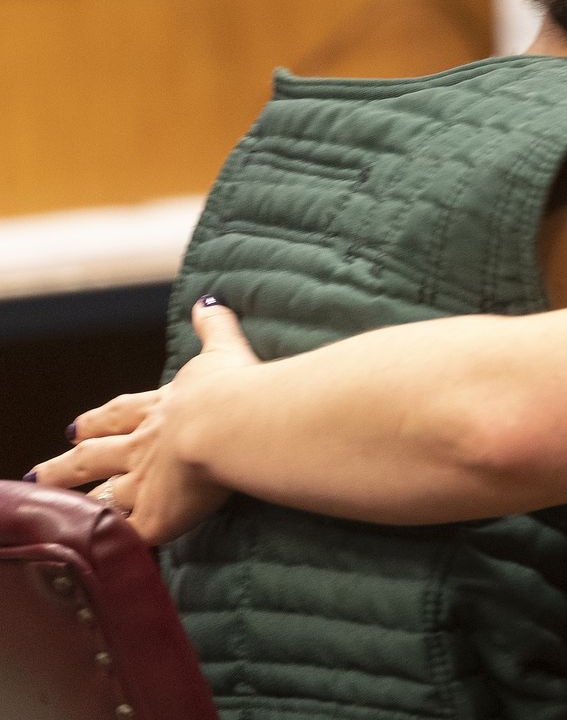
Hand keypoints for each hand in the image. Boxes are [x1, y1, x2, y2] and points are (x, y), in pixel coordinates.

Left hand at [28, 296, 261, 542]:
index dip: (97, 420)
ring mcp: (146, 485)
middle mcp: (143, 448)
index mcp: (159, 410)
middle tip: (36, 474)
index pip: (119, 415)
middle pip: (94, 458)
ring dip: (80, 508)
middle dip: (64, 467)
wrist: (232, 425)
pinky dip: (116, 548)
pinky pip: (130, 539)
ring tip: (59, 521)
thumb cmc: (234, 388)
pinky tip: (103, 561)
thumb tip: (208, 300)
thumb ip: (215, 328)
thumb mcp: (224, 350)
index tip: (74, 426)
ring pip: (103, 500)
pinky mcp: (157, 518)